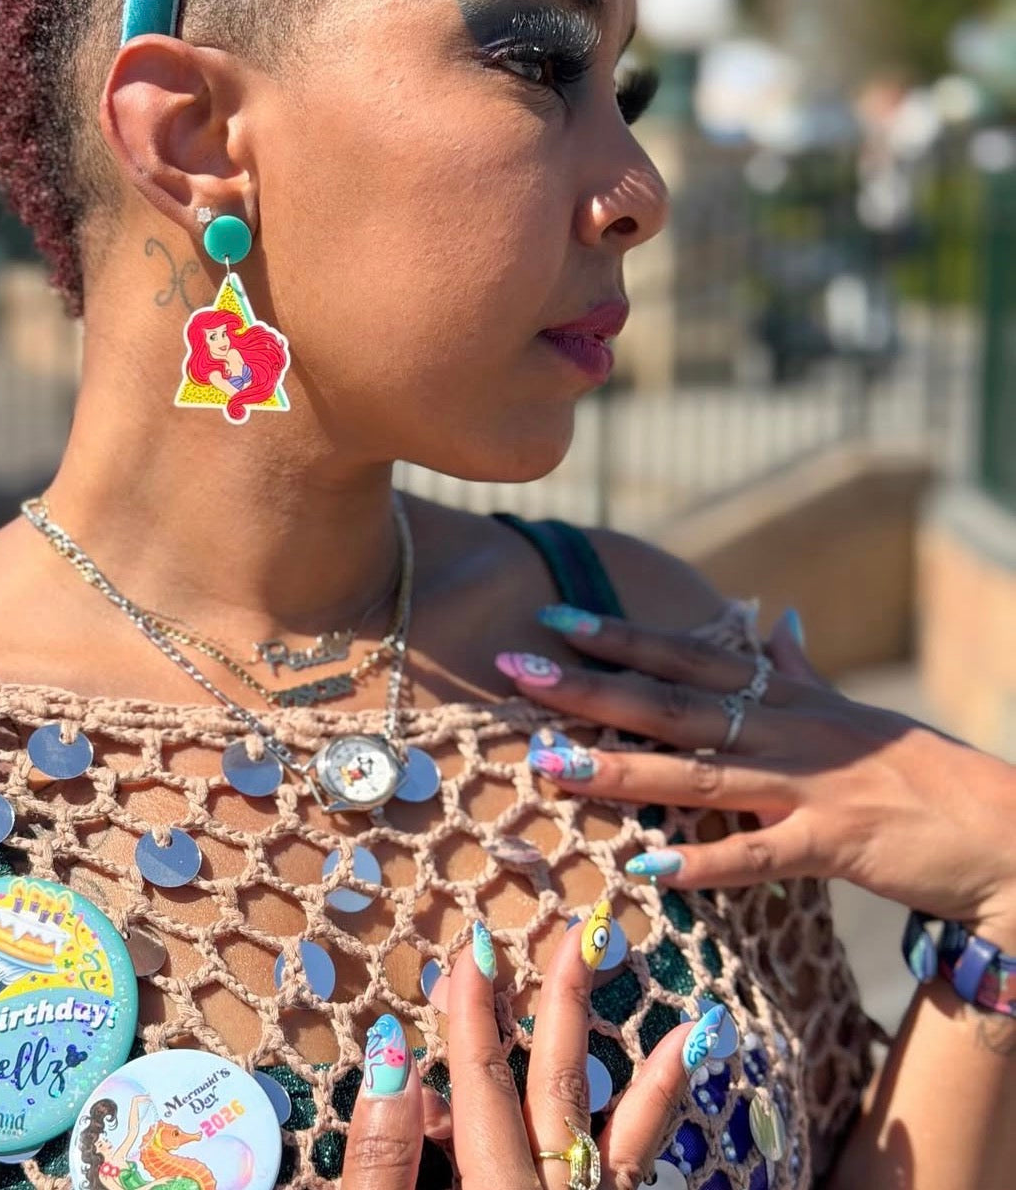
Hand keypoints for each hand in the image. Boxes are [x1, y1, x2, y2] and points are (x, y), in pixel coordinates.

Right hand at [343, 910, 713, 1189]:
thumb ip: (381, 1167)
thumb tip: (389, 1062)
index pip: (479, 1087)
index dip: (472, 1014)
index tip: (471, 946)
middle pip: (556, 1088)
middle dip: (564, 1002)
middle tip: (583, 928)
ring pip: (613, 1130)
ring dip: (642, 1063)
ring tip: (673, 1000)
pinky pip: (635, 1166)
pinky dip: (659, 1109)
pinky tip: (690, 1054)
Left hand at [501, 612, 1015, 946]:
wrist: (999, 827)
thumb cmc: (914, 769)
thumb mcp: (850, 707)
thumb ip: (800, 667)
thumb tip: (775, 619)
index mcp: (783, 696)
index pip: (686, 658)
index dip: (620, 637)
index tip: (555, 620)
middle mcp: (786, 729)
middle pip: (672, 704)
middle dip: (592, 689)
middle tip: (519, 673)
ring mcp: (808, 784)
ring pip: (700, 773)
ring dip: (623, 769)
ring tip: (554, 766)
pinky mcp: (834, 844)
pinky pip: (759, 854)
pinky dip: (705, 861)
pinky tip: (648, 867)